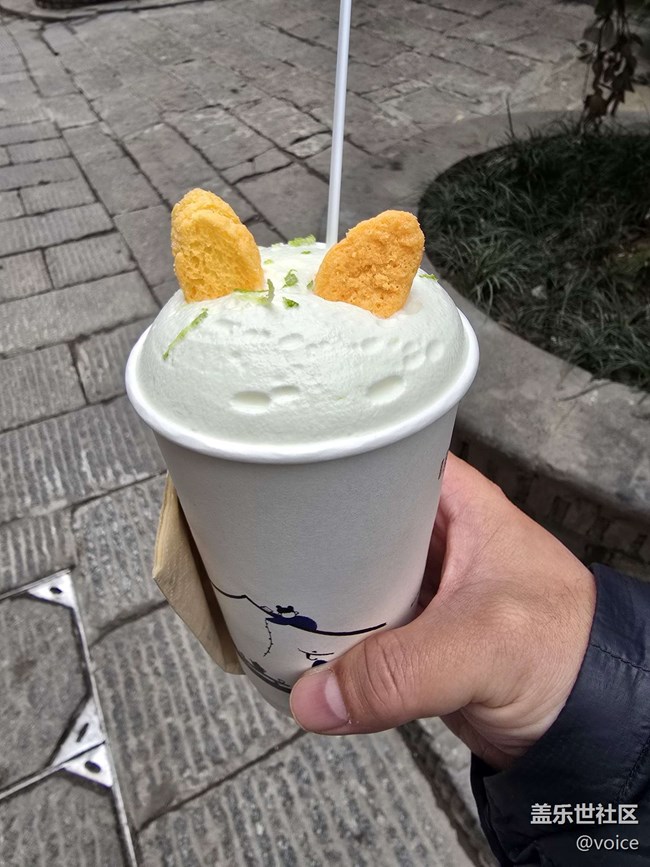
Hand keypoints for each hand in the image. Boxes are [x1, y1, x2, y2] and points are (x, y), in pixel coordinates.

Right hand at [290, 454, 595, 769]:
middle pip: (351, 519)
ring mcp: (417, 582)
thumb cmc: (567, 648)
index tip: (276, 482)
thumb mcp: (481, 644)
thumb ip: (399, 669)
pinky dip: (331, 634)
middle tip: (259, 549)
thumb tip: (318, 695)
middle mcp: (430, 534)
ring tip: (268, 596)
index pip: (376, 463)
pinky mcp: (409, 628)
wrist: (584, 720)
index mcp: (452, 500)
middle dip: (308, 537)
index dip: (327, 468)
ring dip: (317, 592)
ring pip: (349, 574)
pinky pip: (356, 621)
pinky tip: (302, 641)